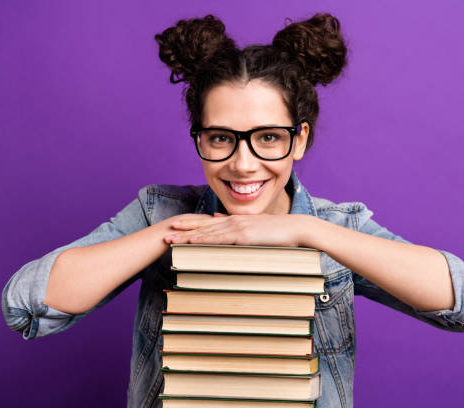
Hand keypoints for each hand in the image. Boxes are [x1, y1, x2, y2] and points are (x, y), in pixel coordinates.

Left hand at [163, 213, 309, 246]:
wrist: (297, 229)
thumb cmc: (281, 232)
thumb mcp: (259, 229)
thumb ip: (241, 227)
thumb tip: (226, 221)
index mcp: (237, 220)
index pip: (209, 222)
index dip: (192, 224)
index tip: (177, 225)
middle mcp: (234, 220)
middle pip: (203, 225)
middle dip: (184, 228)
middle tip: (165, 231)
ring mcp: (238, 227)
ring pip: (207, 231)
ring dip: (187, 235)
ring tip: (171, 238)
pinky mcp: (244, 235)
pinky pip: (219, 238)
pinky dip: (203, 239)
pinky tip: (192, 241)